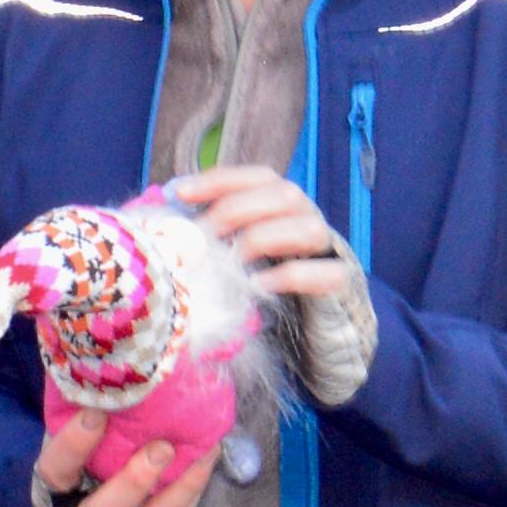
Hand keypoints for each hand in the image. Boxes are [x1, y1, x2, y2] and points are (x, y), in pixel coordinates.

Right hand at [34, 405, 212, 506]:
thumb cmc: (84, 460)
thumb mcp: (72, 438)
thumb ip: (82, 409)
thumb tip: (99, 353)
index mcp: (57, 489)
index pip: (57, 471)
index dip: (74, 445)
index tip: (96, 410)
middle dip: (133, 482)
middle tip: (160, 447)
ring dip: (176, 490)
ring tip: (197, 451)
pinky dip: (194, 489)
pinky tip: (209, 454)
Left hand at [169, 162, 353, 302]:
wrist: (315, 329)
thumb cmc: (266, 285)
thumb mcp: (235, 255)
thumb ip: (212, 237)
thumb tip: (167, 223)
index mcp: (283, 206)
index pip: (259, 176)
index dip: (221, 179)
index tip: (180, 193)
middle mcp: (308, 218)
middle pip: (285, 193)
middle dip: (239, 209)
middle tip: (206, 234)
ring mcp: (328, 250)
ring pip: (310, 226)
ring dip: (265, 239)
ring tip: (235, 261)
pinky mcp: (339, 285)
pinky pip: (325, 273)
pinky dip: (289, 276)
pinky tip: (259, 285)